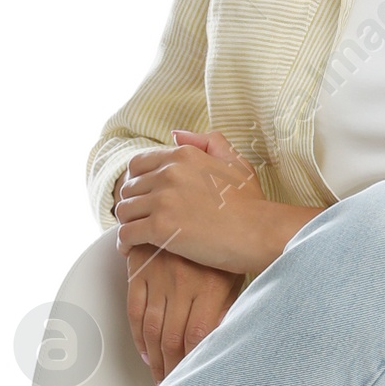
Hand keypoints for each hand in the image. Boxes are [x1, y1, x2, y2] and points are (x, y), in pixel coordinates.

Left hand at [115, 129, 314, 275]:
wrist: (261, 233)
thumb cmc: (253, 204)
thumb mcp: (236, 162)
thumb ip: (209, 143)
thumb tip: (176, 134)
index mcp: (183, 156)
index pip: (138, 164)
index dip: (136, 182)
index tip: (142, 198)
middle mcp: (169, 173)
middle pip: (128, 188)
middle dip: (132, 205)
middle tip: (139, 221)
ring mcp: (163, 200)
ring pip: (124, 210)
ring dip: (127, 224)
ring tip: (134, 237)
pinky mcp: (160, 227)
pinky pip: (127, 233)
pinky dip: (124, 243)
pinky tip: (129, 251)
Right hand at [124, 246, 242, 382]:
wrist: (197, 202)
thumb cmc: (223, 243)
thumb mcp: (233, 275)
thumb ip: (226, 308)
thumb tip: (221, 342)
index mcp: (208, 287)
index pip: (197, 337)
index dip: (193, 363)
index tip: (192, 379)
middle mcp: (181, 284)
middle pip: (172, 339)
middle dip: (172, 369)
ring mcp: (158, 277)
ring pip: (151, 329)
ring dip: (154, 359)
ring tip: (159, 376)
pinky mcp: (140, 270)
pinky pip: (134, 309)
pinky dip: (138, 335)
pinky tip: (145, 351)